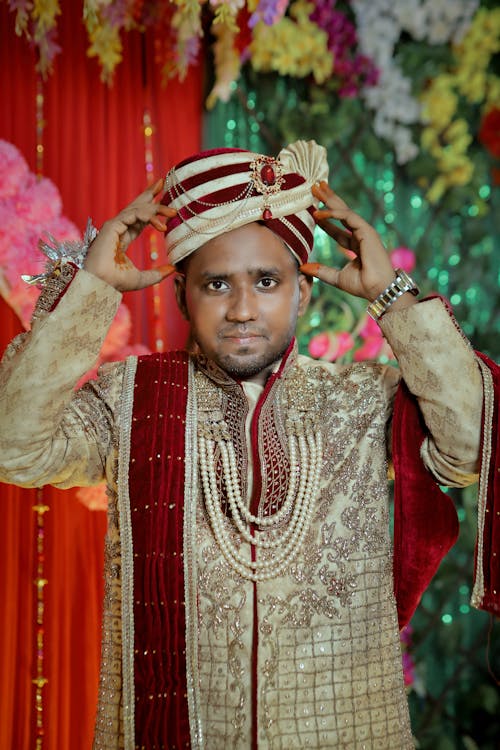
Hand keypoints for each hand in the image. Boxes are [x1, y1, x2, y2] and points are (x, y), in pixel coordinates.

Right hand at [84, 179, 176, 291]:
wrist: (101, 284)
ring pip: (138, 210)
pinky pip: (133, 215)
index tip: (162, 196)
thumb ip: (158, 273)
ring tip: (173, 211)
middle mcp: (118, 228)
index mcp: (123, 237)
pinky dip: (148, 217)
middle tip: (163, 182)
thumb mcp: (143, 278)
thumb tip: (174, 269)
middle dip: (149, 193)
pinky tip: (161, 225)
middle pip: (136, 206)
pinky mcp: (112, 226)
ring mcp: (114, 225)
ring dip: (157, 209)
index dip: (151, 208)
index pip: (139, 218)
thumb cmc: (116, 282)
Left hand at [300, 182, 404, 302]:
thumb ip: (320, 271)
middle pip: (342, 213)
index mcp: (356, 245)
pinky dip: (333, 214)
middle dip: (329, 199)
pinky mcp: (367, 231)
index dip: (326, 219)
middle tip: (316, 186)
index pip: (338, 229)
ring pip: (345, 210)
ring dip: (330, 199)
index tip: (313, 211)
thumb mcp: (336, 278)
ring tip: (316, 188)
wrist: (377, 290)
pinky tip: (319, 213)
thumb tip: (302, 267)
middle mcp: (361, 235)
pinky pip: (348, 217)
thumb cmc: (362, 285)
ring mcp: (365, 231)